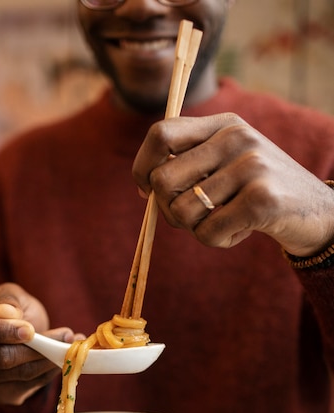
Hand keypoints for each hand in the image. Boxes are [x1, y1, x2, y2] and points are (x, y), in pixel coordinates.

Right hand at [0, 282, 83, 405]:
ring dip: (48, 360)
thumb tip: (5, 314)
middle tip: (66, 335)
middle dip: (36, 348)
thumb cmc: (12, 309)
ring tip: (70, 343)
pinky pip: (26, 387)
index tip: (29, 330)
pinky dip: (48, 373)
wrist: (20, 333)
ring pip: (17, 375)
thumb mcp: (12, 295)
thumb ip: (8, 300)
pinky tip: (59, 359)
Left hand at [132, 114, 333, 256]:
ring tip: (223, 223)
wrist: (320, 212)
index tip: (146, 190)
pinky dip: (218, 241)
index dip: (142, 166)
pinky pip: (207, 233)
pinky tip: (241, 232)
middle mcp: (236, 138)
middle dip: (168, 209)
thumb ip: (192, 164)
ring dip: (196, 229)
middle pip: (162, 180)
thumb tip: (146, 186)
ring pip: (182, 212)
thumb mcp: (230, 164)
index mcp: (224, 125)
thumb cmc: (261, 191)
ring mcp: (251, 166)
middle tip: (192, 217)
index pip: (160, 134)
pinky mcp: (261, 200)